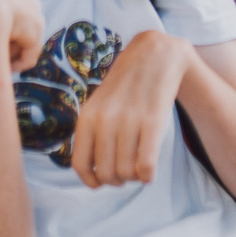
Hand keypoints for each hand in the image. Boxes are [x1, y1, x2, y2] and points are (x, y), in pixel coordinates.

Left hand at [71, 30, 189, 188]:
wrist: (155, 55)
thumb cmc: (125, 85)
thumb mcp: (99, 104)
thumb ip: (92, 133)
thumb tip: (92, 174)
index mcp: (88, 116)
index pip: (80, 165)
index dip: (91, 181)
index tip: (101, 181)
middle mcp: (105, 119)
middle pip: (106, 174)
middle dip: (117, 180)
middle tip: (126, 171)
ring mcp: (129, 120)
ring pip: (127, 173)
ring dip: (134, 178)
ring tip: (138, 166)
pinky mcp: (152, 121)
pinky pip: (146, 166)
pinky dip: (148, 175)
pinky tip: (150, 168)